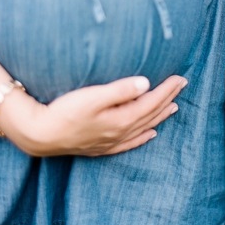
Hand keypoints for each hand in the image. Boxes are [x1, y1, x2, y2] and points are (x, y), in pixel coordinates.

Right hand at [0, 75, 184, 156]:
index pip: (150, 101)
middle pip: (150, 114)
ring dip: (159, 116)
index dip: (166, 89)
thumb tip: (146, 84)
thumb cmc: (64, 112)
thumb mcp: (91, 97)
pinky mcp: (101, 146)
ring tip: (174, 107)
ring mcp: (111, 141)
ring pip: (143, 127)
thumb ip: (119, 90)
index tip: (180, 78)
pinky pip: (130, 143)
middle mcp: (120, 132)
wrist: (41, 134)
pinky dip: (143, 137)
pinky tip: (150, 135)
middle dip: (167, 99)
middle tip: (182, 86)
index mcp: (121, 119)